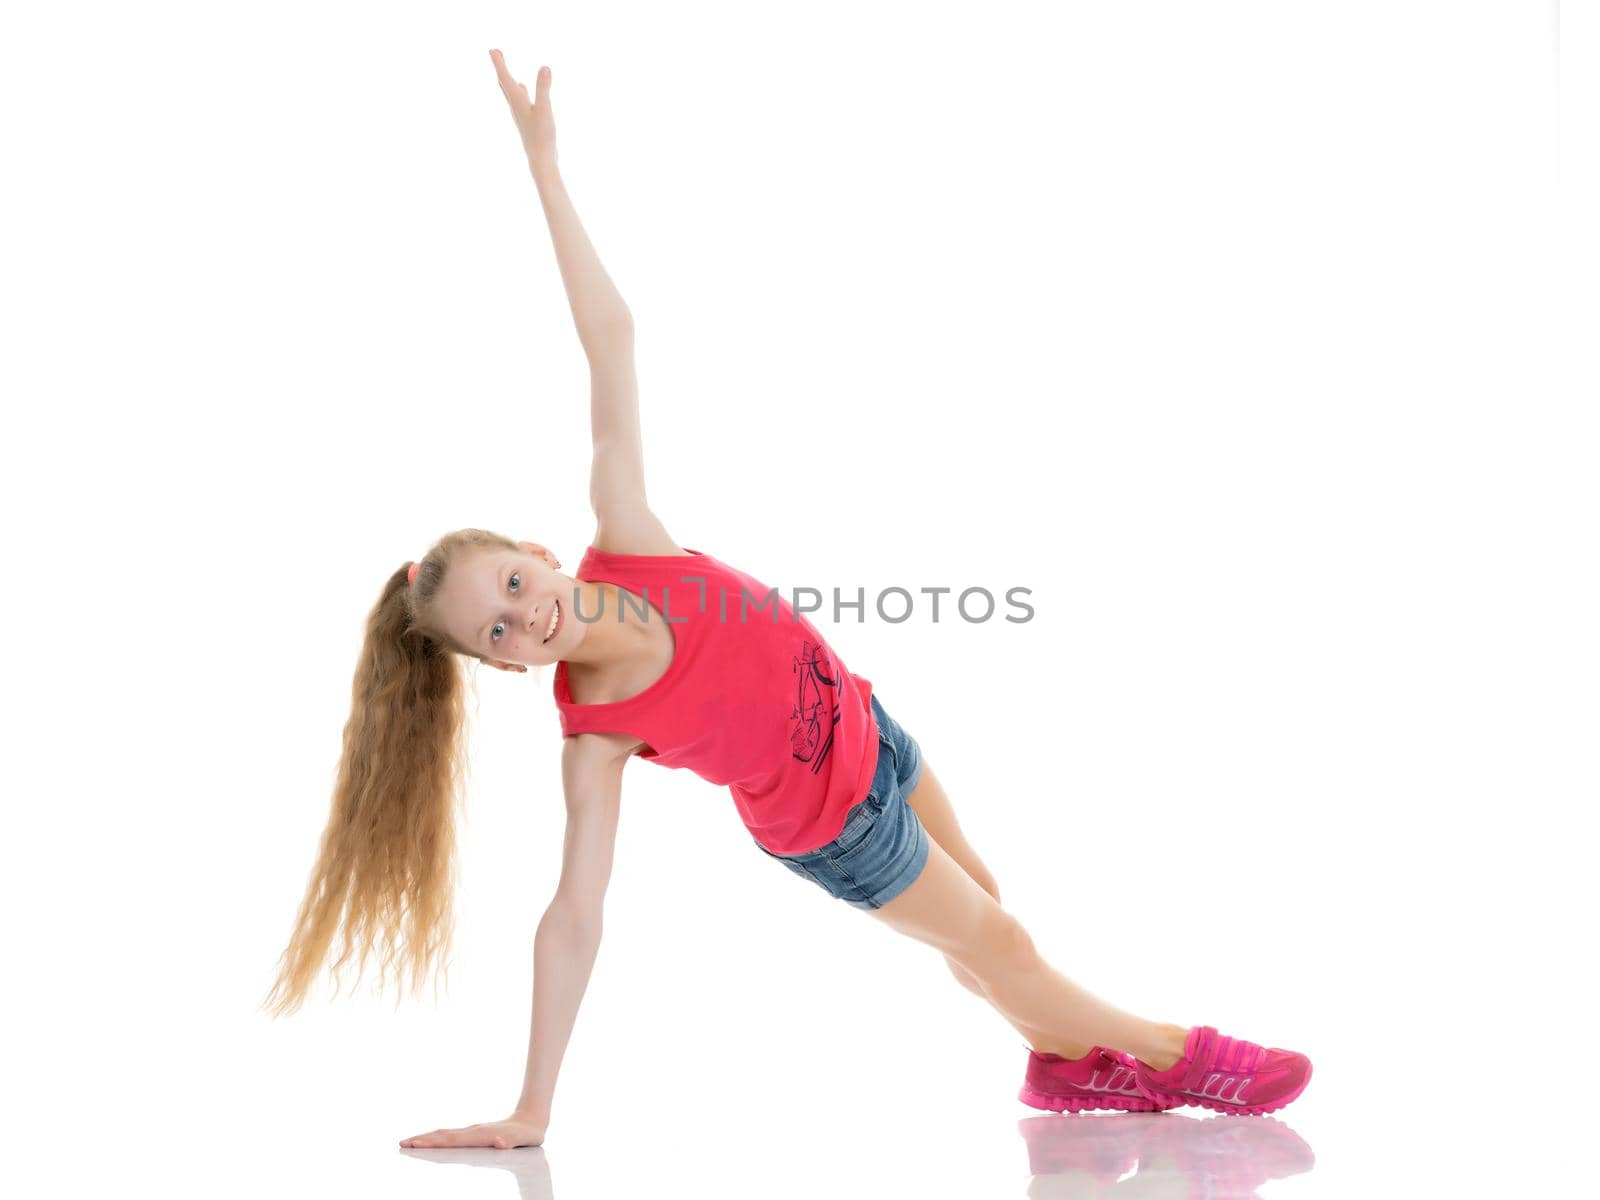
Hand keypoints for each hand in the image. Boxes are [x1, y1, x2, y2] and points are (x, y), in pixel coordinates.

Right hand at [400, 1113, 546, 1149]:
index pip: (451, 1139)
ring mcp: (473, 1131)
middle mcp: (474, 1131)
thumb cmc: (528, 1133)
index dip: (433, 1143)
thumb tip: (500, 1143)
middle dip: (422, 1139)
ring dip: (427, 1138)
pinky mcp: (475, 1133)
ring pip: (445, 1134)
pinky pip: (451, 1137)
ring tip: (410, 1142)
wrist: (532, 1117)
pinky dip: (437, 1139)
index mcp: (480, 1134)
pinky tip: (432, 1142)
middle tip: (401, 1143)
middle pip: (443, 1135)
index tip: (415, 1144)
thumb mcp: (523, 1139)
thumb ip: (511, 1141)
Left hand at [489, 49, 556, 169]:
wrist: (541, 159)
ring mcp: (521, 114)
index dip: (499, 63)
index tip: (492, 49)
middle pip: (504, 83)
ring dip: (507, 78)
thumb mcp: (545, 109)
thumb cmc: (542, 136)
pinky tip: (523, 90)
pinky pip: (519, 100)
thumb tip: (545, 67)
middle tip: (495, 53)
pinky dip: (518, 90)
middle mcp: (516, 107)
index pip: (505, 78)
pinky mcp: (528, 120)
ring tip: (503, 69)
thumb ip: (544, 88)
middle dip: (500, 67)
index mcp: (517, 101)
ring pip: (510, 92)